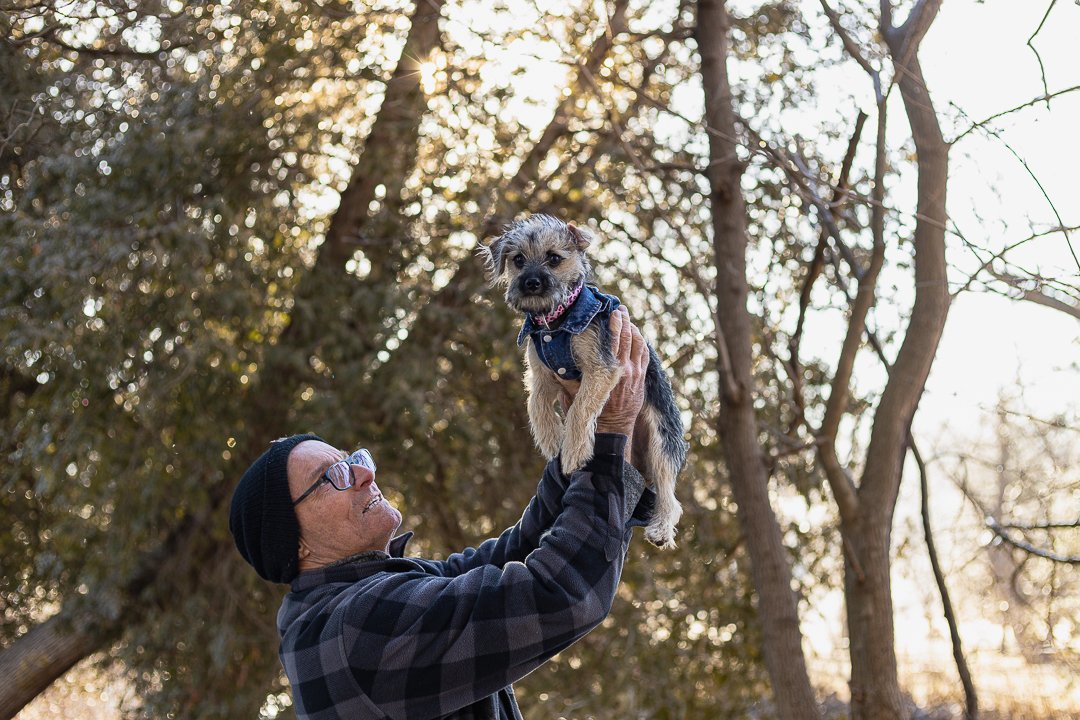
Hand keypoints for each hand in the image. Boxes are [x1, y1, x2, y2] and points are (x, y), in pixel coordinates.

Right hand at [558, 306, 647, 437]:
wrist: (612, 428)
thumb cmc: (592, 412)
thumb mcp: (576, 396)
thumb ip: (568, 381)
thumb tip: (554, 367)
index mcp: (610, 372)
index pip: (614, 341)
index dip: (615, 324)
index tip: (613, 311)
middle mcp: (625, 371)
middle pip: (628, 339)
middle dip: (625, 321)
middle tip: (621, 308)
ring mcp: (636, 374)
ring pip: (639, 345)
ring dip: (634, 330)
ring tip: (628, 319)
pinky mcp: (641, 379)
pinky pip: (644, 355)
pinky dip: (641, 343)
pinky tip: (636, 336)